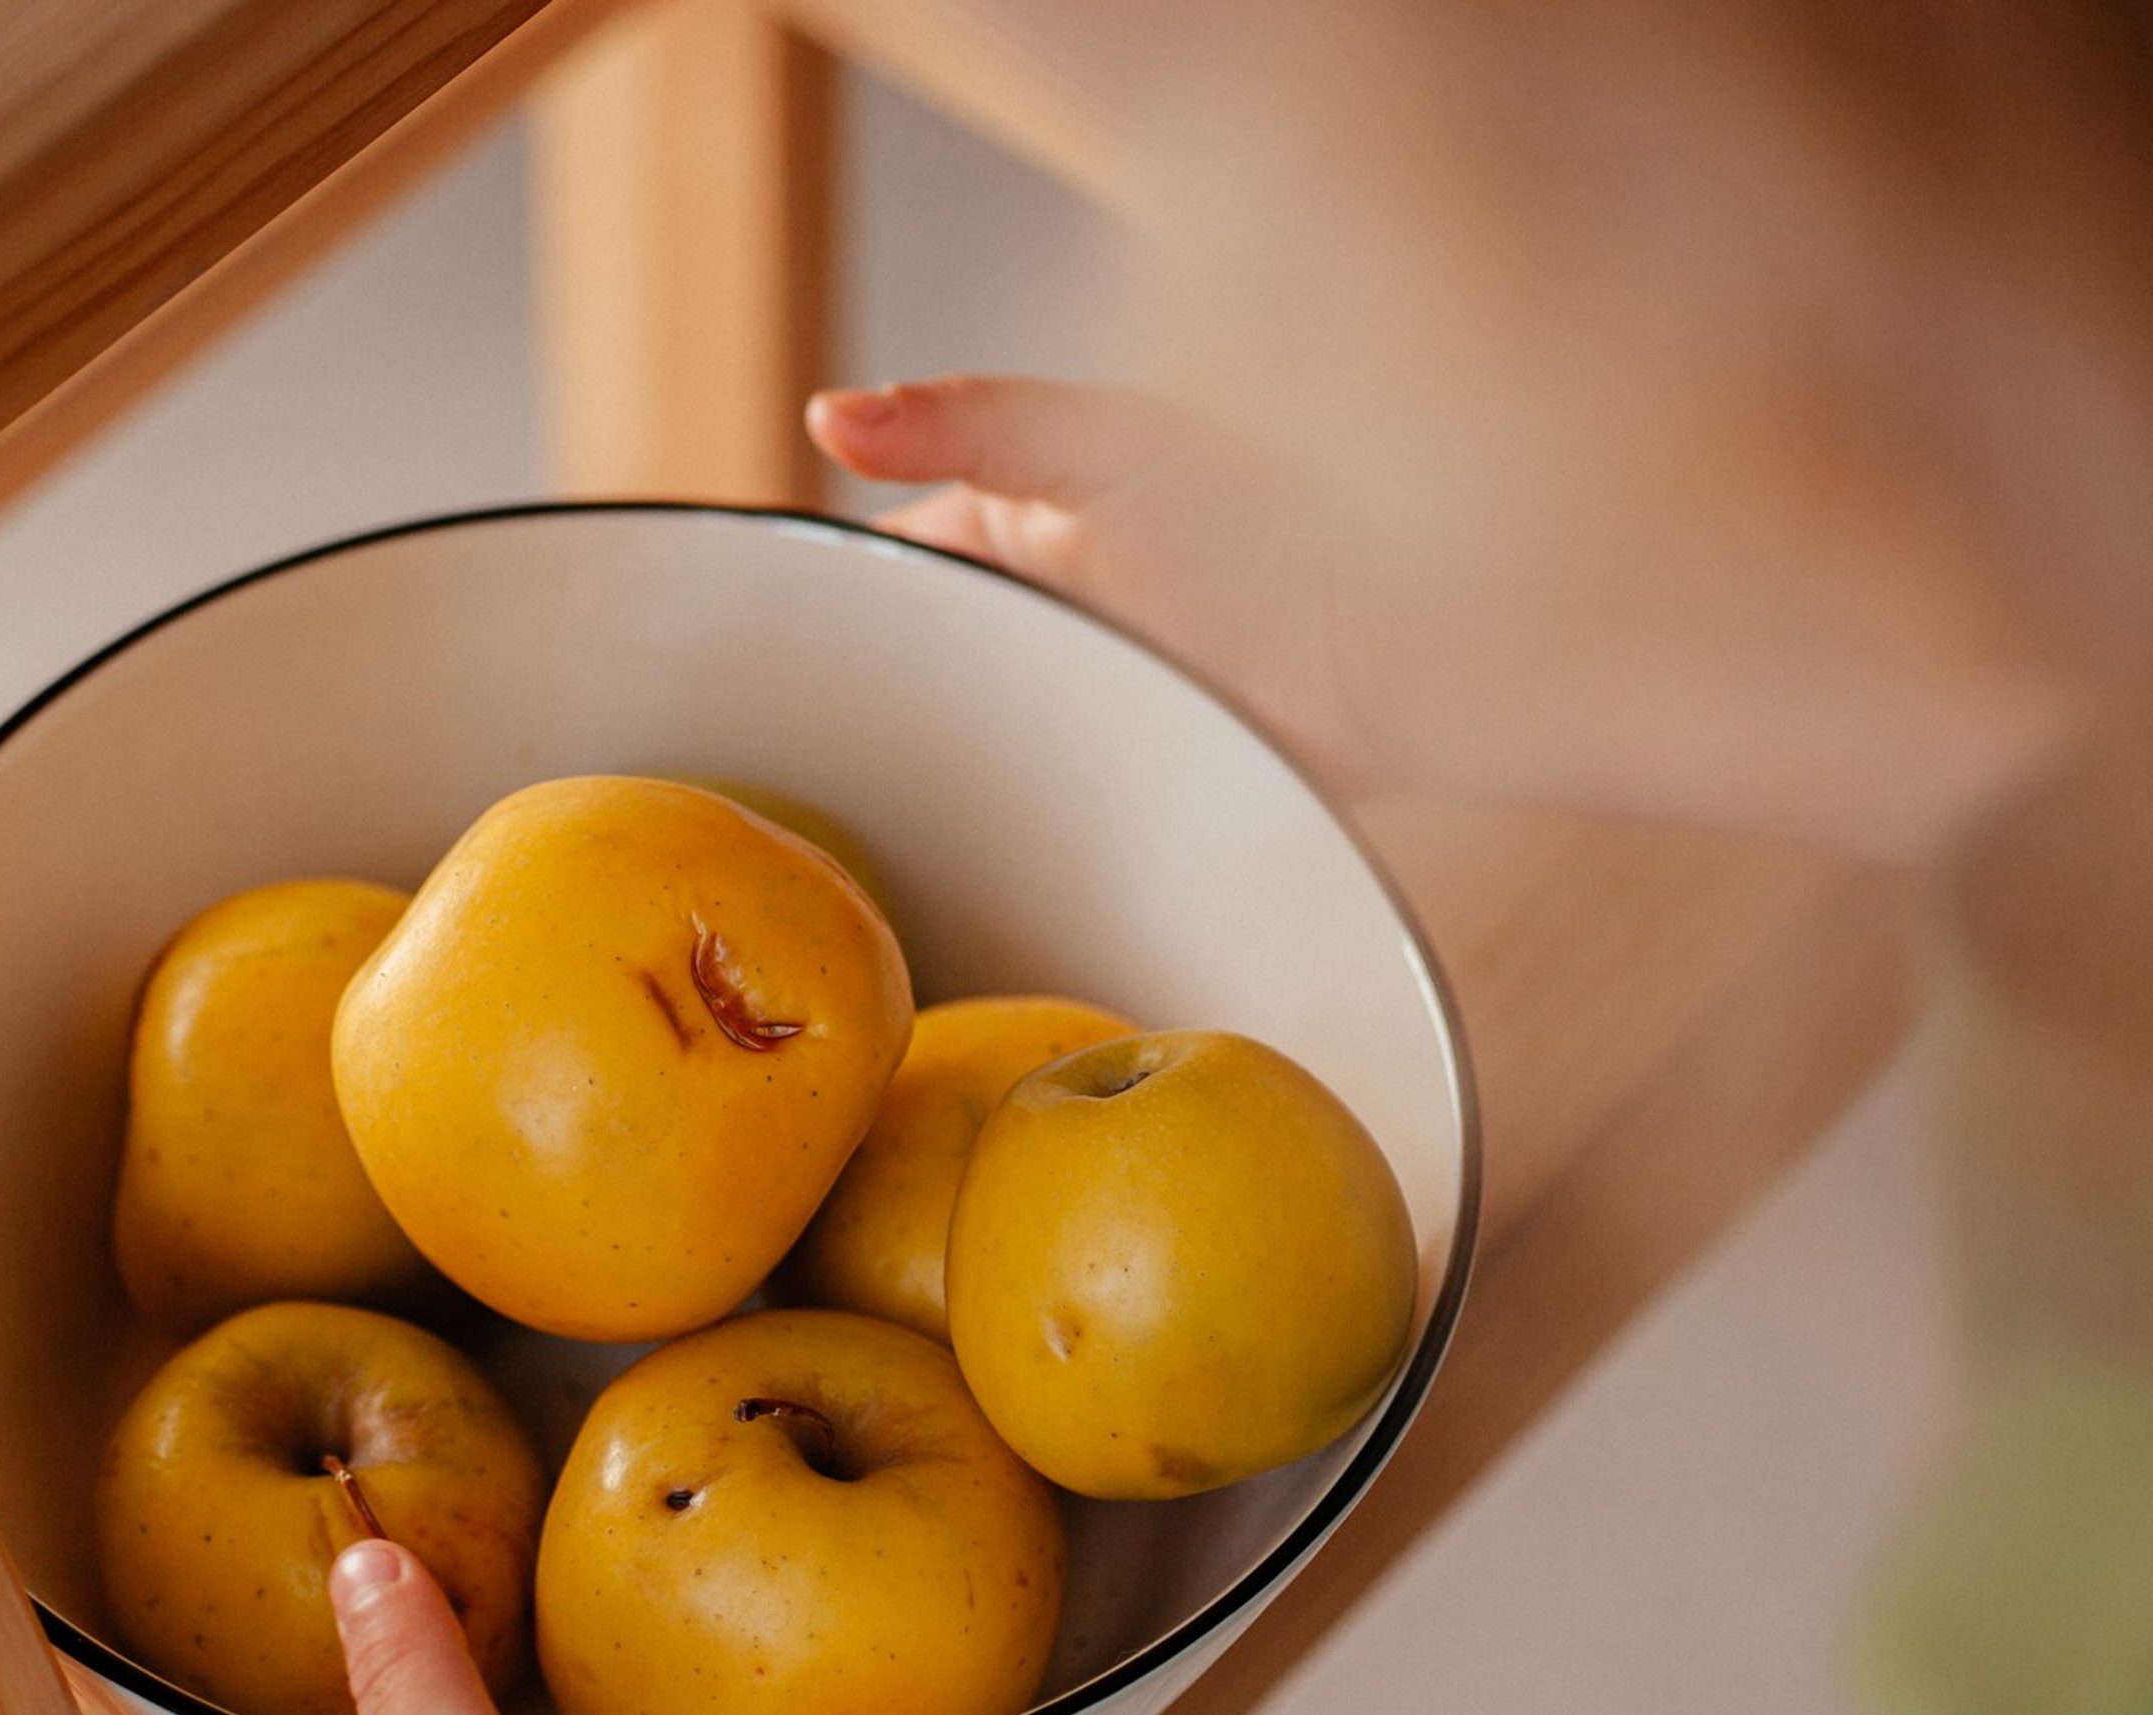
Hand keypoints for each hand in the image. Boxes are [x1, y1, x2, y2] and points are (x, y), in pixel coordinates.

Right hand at [808, 376, 1390, 797]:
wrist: (1390, 644)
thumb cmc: (1270, 513)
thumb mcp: (1101, 446)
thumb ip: (969, 424)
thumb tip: (830, 413)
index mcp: (1019, 531)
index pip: (893, 568)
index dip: (837, 604)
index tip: (762, 649)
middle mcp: (1045, 623)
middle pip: (924, 672)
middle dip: (874, 712)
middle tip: (796, 765)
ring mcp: (1085, 709)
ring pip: (975, 752)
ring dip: (939, 784)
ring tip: (855, 829)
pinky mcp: (1129, 786)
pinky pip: (1044, 818)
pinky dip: (1009, 838)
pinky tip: (968, 864)